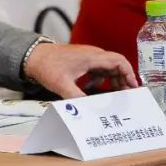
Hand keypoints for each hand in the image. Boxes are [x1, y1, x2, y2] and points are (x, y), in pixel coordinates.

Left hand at [23, 42, 137, 98]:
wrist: (32, 56)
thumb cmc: (46, 66)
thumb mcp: (62, 84)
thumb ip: (76, 98)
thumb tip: (87, 111)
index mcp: (91, 57)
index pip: (118, 61)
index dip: (129, 73)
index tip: (133, 87)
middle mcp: (91, 54)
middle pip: (115, 65)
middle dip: (122, 80)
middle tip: (126, 95)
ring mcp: (86, 56)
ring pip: (107, 67)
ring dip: (112, 80)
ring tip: (114, 95)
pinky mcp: (81, 60)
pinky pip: (97, 69)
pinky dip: (99, 79)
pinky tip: (91, 89)